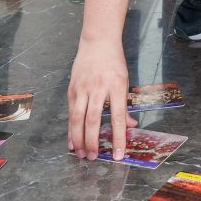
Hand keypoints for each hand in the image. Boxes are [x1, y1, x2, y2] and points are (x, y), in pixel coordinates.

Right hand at [66, 38, 132, 159]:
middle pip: (93, 120)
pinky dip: (71, 128)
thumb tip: (130, 126)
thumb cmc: (114, 63)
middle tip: (93, 158)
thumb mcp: (125, 82)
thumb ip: (125, 106)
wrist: (98, 42)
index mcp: (116, 87)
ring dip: (79, 138)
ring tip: (81, 154)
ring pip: (78, 118)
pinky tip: (72, 141)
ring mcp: (83, 88)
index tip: (118, 155)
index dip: (118, 138)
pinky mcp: (72, 89)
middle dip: (93, 141)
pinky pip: (70, 112)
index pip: (117, 118)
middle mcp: (98, 88)